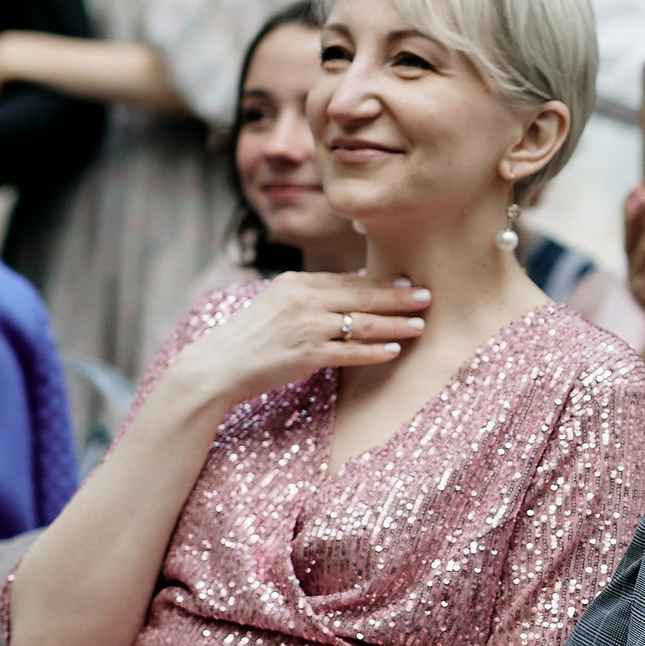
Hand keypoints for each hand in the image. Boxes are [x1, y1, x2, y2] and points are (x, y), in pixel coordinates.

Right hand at [169, 271, 428, 412]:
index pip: (349, 279)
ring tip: (419, 325)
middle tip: (427, 296)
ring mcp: (306, 326)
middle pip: (363, 296)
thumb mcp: (277, 303)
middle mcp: (303, 300)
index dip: (382, 281)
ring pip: (364, 323)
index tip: (408, 281)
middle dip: (399, 297)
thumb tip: (351, 291)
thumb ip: (311, 296)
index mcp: (296, 283)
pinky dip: (375, 351)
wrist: (217, 365)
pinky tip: (394, 350)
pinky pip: (352, 352)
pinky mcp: (307, 354)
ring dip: (396, 324)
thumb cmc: (250, 337)